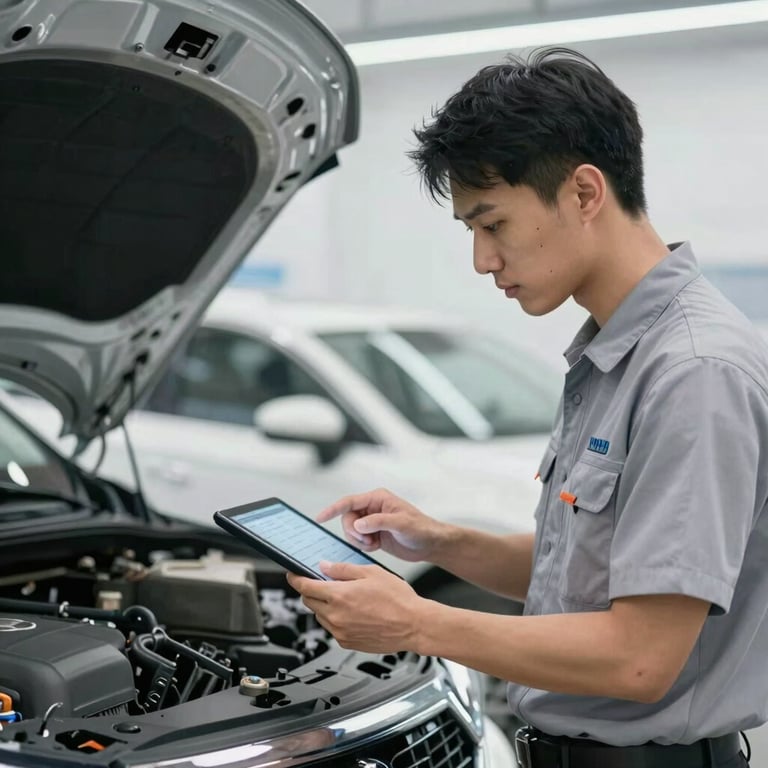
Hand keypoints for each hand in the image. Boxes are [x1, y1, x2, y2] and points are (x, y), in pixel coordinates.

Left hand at [286, 562, 423, 652]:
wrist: (414, 625)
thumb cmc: (398, 599)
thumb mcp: (371, 572)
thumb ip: (343, 569)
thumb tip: (325, 567)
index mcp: (339, 595)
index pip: (305, 586)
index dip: (295, 579)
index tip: (292, 575)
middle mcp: (335, 616)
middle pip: (309, 601)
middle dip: (311, 590)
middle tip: (322, 582)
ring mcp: (340, 632)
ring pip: (320, 615)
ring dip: (323, 605)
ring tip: (344, 598)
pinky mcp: (347, 643)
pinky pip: (332, 628)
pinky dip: (335, 619)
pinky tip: (352, 612)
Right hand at [317, 488, 446, 562]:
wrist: (430, 544)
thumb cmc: (421, 528)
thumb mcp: (401, 523)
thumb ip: (379, 522)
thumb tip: (359, 524)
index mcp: (377, 498)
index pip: (349, 502)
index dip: (333, 509)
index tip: (320, 518)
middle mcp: (372, 508)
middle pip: (347, 518)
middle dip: (353, 532)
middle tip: (367, 540)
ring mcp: (372, 522)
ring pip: (351, 530)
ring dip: (358, 540)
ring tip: (374, 543)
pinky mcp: (373, 534)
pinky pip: (357, 540)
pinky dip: (363, 546)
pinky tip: (376, 546)